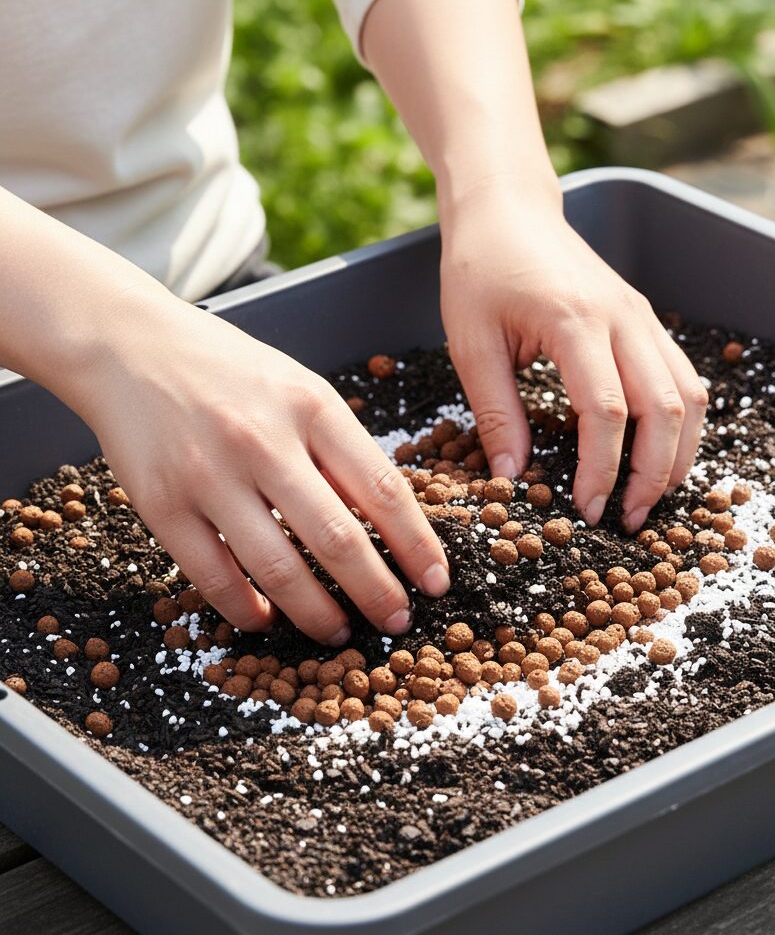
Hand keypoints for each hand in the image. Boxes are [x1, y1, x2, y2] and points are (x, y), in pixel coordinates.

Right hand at [71, 293, 449, 642]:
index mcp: (312, 408)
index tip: (436, 580)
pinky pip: (213, 575)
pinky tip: (267, 620)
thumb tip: (388, 519)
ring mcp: (210, 475)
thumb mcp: (301, 390)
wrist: (132, 347)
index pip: (382, 489)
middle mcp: (264, 441)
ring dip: (316, 613)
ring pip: (277, 567)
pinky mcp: (162, 504)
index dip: (416, 544)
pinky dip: (246, 609)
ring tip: (338, 632)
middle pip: (337, 537)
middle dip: (376, 592)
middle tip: (397, 621)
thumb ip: (340, 449)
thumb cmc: (230, 371)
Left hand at [440, 177, 707, 532]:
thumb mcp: (471, 343)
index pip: (608, 411)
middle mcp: (623, 317)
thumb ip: (494, 412)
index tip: (586, 511)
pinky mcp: (645, 319)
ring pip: (690, 394)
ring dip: (679, 453)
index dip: (602, 470)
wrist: (508, 209)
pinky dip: (681, 423)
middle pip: (667, 408)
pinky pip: (683, 376)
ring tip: (650, 496)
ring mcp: (642, 316)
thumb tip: (512, 478)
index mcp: (575, 320)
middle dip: (654, 474)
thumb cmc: (481, 269)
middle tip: (627, 520)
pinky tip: (659, 452)